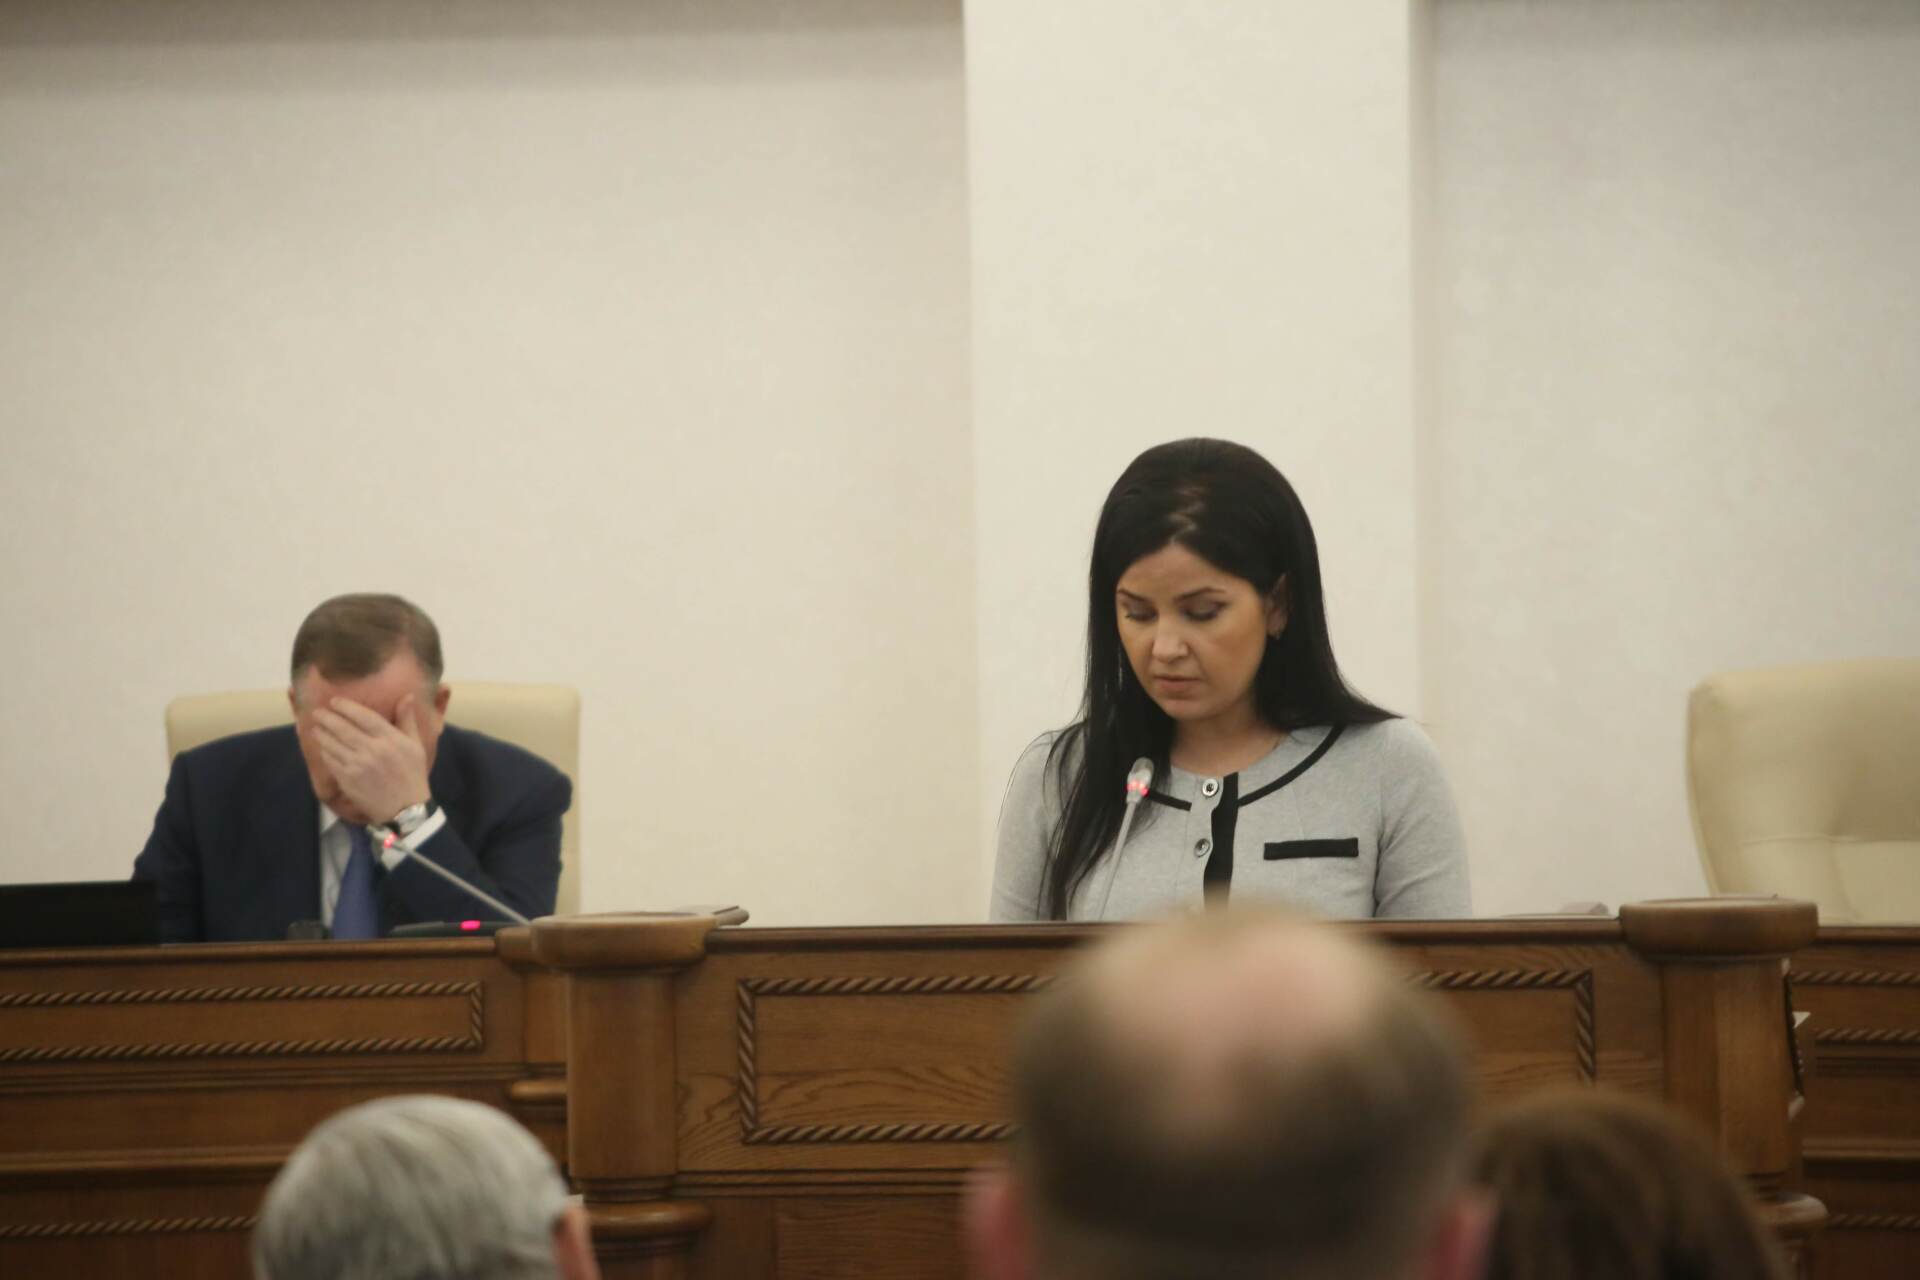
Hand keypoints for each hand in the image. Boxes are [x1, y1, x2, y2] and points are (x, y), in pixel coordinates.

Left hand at [311, 694, 431, 824]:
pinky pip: (331, 761)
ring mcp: (357, 765)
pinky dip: (325, 751)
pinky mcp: (348, 780)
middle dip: (327, 718)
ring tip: (315, 727)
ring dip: (321, 733)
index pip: (363, 716)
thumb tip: (407, 696)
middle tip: (317, 712)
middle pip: (343, 728)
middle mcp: (372, 750)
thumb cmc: (412, 774)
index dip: (346, 707)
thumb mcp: (416, 745)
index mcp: (390, 739)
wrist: (406, 808)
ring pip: (333, 744)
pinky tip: (322, 746)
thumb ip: (407, 720)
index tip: (334, 701)